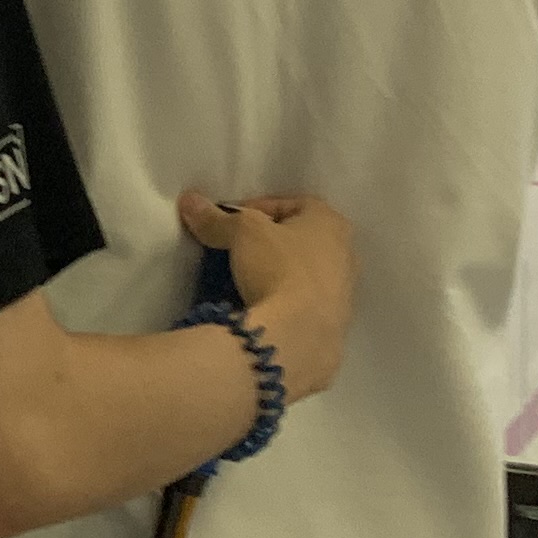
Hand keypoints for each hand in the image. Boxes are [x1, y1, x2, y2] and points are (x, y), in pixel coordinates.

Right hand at [178, 190, 356, 402]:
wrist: (297, 336)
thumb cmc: (278, 267)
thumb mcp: (242, 234)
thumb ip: (217, 218)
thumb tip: (190, 201)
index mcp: (331, 222)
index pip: (291, 203)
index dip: (257, 208)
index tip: (230, 222)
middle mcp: (347, 254)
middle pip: (301, 239)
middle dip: (270, 243)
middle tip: (239, 251)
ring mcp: (345, 294)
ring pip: (305, 274)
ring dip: (278, 274)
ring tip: (246, 283)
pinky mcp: (335, 327)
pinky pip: (304, 306)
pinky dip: (284, 303)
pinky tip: (263, 310)